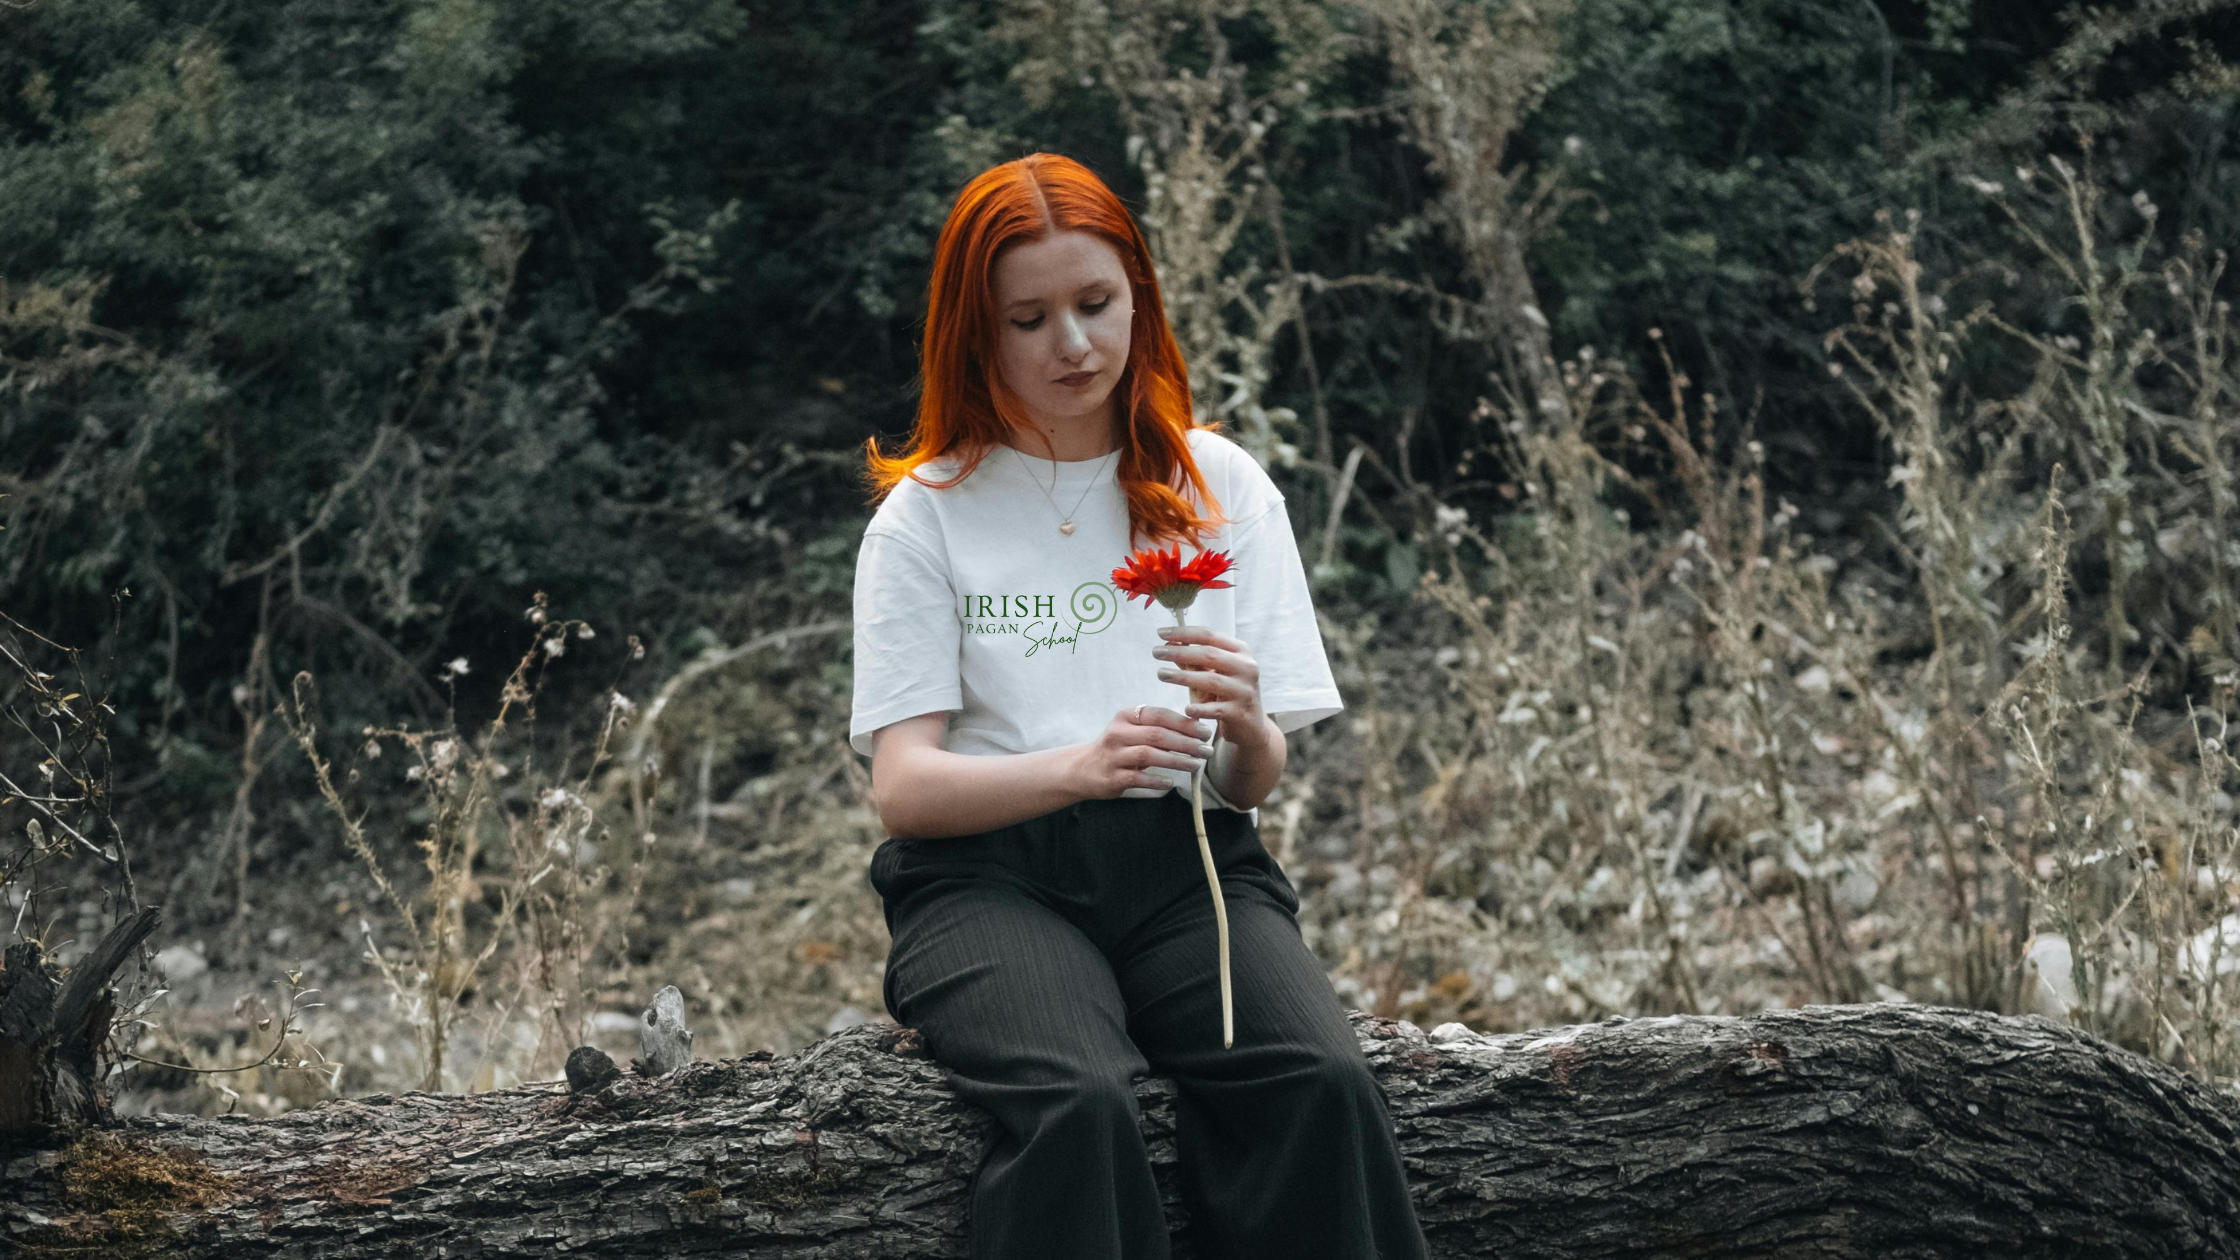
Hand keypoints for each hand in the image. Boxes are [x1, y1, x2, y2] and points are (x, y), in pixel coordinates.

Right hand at [1072, 705, 1216, 799]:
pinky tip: (1171, 782)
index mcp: (1126, 716)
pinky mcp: (1112, 777)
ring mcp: (1113, 755)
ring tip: (1195, 765)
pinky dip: (1155, 780)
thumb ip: (1158, 728)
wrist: (1083, 769)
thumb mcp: (1133, 731)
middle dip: (1185, 742)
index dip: (1184, 723)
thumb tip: (1197, 730)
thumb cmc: (1118, 748)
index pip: (1159, 715)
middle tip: (1206, 750)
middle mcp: (1118, 733)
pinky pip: (1137, 778)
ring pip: (1148, 754)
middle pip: (1157, 734)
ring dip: (1175, 760)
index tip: (1205, 731)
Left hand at [1152, 625, 1269, 752]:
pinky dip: (1200, 708)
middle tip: (1156, 652)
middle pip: (1209, 654)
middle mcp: (1247, 667)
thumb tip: (1168, 643)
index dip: (1184, 633)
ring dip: (1183, 677)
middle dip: (1180, 652)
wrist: (1250, 725)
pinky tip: (1185, 708)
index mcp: (1241, 651)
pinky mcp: (1240, 712)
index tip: (1160, 633)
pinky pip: (1215, 709)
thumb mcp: (1212, 672)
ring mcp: (1244, 690)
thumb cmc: (1226, 692)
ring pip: (1211, 680)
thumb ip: (1192, 658)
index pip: (1210, 635)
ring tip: (1161, 674)